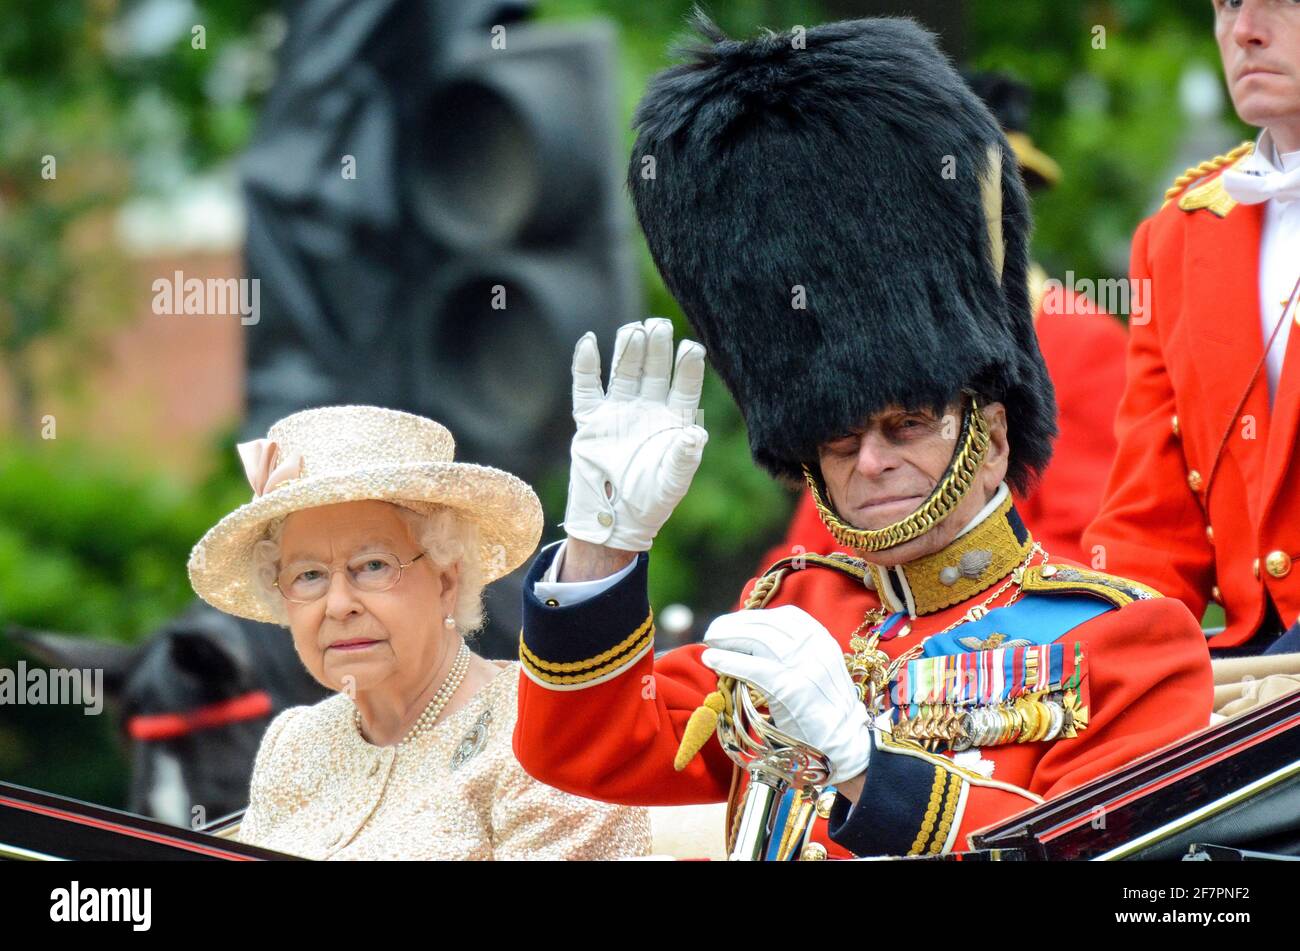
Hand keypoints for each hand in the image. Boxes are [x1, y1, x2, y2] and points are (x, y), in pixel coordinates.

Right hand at [562, 319, 707, 551]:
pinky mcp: (592, 419)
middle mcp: (647, 409)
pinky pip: (587, 386)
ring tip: (634, 329)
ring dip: (628, 350)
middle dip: (658, 347)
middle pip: (653, 369)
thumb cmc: (650, 500)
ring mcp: (619, 411)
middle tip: (660, 324)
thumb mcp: (673, 481)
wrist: (614, 518)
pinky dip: (586, 365)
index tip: (693, 348)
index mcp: (673, 420)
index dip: (688, 367)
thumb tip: (697, 434)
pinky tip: (589, 342)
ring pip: (624, 371)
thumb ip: (684, 457)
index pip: (683, 386)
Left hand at [701, 605, 871, 785]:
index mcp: (821, 639)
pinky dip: (728, 661)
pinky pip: (752, 667)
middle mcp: (814, 647)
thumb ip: (793, 653)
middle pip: (765, 625)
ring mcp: (803, 666)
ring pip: (757, 640)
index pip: (783, 616)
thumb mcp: (817, 670)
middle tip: (712, 631)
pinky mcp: (790, 688)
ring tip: (709, 642)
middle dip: (733, 625)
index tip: (733, 622)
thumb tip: (751, 640)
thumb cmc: (824, 711)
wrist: (846, 745)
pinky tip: (712, 660)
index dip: (753, 617)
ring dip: (727, 638)